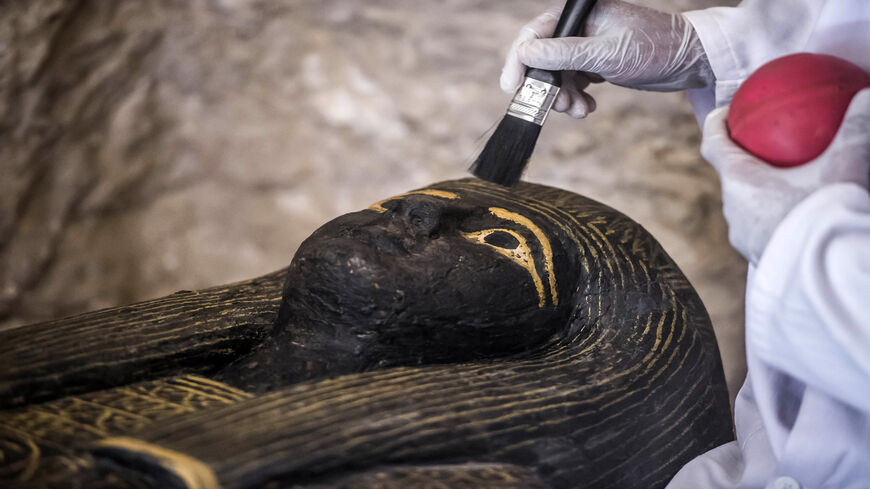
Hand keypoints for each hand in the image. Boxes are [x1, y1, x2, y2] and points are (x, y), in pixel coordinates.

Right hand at [500, 1, 713, 117]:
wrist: (690, 61)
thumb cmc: (654, 48)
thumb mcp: (605, 53)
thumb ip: (563, 53)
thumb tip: (524, 53)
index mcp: (579, 14)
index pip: (535, 34)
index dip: (520, 62)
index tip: (512, 88)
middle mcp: (580, 27)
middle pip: (543, 58)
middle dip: (547, 87)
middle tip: (557, 106)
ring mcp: (588, 45)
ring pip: (558, 75)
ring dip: (564, 97)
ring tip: (580, 110)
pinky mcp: (597, 62)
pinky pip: (574, 82)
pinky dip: (577, 98)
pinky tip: (589, 106)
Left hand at [701, 89, 869, 263]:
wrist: (827, 275)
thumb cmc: (827, 216)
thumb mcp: (846, 166)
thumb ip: (854, 128)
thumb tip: (867, 95)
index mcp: (740, 180)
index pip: (714, 144)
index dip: (715, 124)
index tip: (725, 112)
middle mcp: (734, 209)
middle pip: (732, 176)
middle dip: (747, 161)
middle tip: (765, 148)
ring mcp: (744, 236)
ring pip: (747, 206)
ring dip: (762, 193)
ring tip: (785, 184)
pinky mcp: (760, 257)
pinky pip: (763, 230)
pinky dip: (776, 218)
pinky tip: (799, 217)